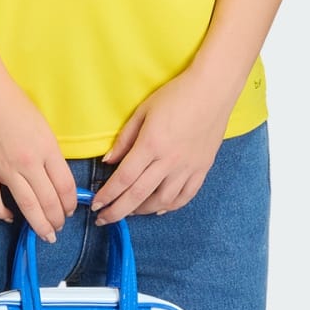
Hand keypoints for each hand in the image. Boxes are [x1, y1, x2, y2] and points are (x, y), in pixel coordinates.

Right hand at [0, 65, 78, 243]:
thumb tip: (54, 177)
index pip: (65, 186)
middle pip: (49, 201)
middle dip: (57, 219)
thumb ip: (49, 153)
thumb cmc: (14, 104)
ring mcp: (5, 169)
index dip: (71, 203)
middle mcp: (29, 163)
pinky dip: (1, 213)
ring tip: (44, 234)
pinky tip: (9, 217)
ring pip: (26, 206)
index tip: (71, 210)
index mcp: (47, 149)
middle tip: (59, 228)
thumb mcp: (43, 127)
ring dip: (38, 224)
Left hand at [90, 68, 234, 223]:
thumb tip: (108, 162)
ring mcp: (188, 167)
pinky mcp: (202, 169)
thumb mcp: (143, 111)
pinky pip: (185, 196)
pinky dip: (170, 206)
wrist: (214, 90)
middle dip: (117, 211)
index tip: (95, 205)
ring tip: (129, 212)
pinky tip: (158, 208)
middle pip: (138, 195)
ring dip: (142, 211)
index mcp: (151, 144)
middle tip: (104, 219)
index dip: (107, 195)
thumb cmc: (176, 95)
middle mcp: (169, 160)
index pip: (123, 178)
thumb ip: (125, 139)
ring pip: (162, 201)